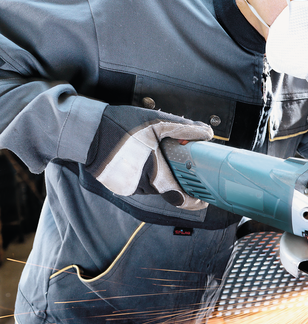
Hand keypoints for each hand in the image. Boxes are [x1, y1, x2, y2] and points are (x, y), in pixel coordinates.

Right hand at [85, 105, 212, 209]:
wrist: (84, 130)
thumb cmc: (119, 125)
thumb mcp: (155, 122)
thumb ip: (183, 128)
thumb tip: (206, 133)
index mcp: (154, 174)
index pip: (180, 198)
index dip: (194, 201)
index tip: (202, 198)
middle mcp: (140, 186)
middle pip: (166, 188)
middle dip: (173, 177)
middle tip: (177, 164)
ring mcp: (127, 188)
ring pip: (151, 185)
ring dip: (156, 174)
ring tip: (150, 153)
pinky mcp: (116, 186)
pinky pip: (136, 183)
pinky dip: (141, 173)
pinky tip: (135, 157)